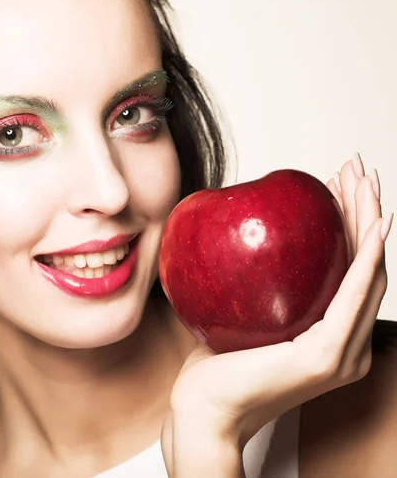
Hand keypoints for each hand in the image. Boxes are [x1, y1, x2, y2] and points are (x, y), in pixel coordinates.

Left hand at [161, 154, 392, 477]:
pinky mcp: (324, 357)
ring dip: (370, 222)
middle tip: (358, 169)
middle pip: (366, 265)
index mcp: (330, 335)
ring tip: (364, 181)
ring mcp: (340, 352)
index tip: (337, 184)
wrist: (205, 408)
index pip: (348, 269)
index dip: (351, 224)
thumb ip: (258, 286)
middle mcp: (345, 343)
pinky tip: (373, 228)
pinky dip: (365, 261)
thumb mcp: (244, 315)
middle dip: (365, 211)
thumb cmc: (218, 365)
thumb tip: (246, 240)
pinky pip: (351, 298)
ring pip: (367, 274)